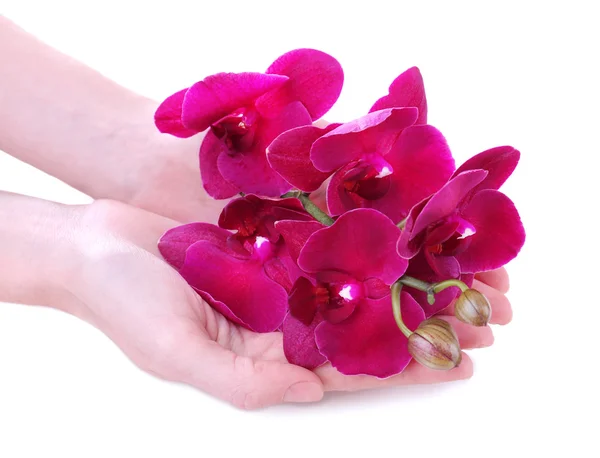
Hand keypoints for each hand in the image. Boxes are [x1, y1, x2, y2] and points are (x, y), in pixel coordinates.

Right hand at [65, 199, 511, 408]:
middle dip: (422, 319)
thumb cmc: (121, 302)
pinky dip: (364, 227)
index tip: (460, 362)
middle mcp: (280, 312)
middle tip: (485, 315)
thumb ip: (242, 382)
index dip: (404, 366)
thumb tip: (311, 394)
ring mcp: (279, 268)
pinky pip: (326, 229)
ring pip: (355, 273)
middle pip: (364, 319)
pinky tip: (403, 221)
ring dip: (405, 272)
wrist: (91, 242)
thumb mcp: (174, 353)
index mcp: (266, 352)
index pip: (348, 364)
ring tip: (462, 269)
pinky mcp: (270, 230)